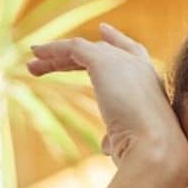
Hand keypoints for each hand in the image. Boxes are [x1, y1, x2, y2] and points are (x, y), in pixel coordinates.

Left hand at [26, 23, 187, 172]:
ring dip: (56, 56)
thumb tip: (107, 145)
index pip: (133, 53)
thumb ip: (117, 137)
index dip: (117, 42)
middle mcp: (139, 66)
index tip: (104, 34)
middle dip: (75, 54)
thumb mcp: (129, 143)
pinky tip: (35, 55)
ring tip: (31, 66)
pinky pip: (73, 48)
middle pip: (104, 50)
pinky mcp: (104, 60)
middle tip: (48, 58)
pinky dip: (53, 50)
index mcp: (150, 83)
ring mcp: (123, 61)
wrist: (155, 147)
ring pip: (84, 49)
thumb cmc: (145, 154)